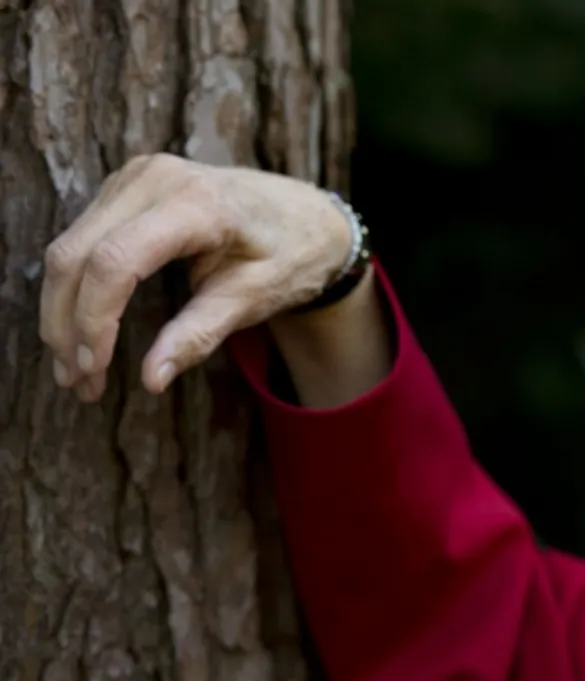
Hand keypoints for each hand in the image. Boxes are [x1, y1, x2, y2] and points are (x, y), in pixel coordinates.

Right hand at [40, 153, 353, 401]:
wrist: (306, 213)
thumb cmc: (290, 254)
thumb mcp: (254, 298)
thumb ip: (200, 335)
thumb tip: (151, 379)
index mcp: (197, 203)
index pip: (116, 261)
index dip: (93, 319)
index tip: (93, 369)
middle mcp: (156, 179)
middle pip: (77, 254)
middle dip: (67, 323)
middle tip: (77, 383)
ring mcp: (136, 177)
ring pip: (69, 247)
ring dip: (62, 311)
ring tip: (75, 371)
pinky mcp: (125, 187)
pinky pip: (81, 239)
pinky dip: (75, 288)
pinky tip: (81, 332)